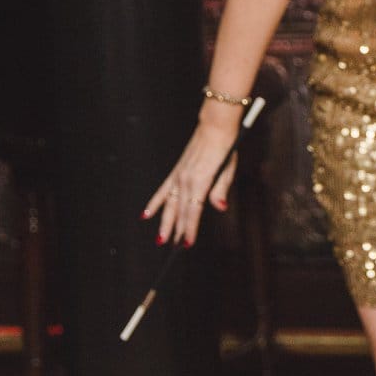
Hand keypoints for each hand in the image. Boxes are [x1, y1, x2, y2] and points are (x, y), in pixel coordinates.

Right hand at [142, 113, 240, 246]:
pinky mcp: (176, 171)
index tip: (188, 243)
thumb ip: (221, 189)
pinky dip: (154, 203)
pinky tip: (146, 214)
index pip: (194, 210)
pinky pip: (163, 190)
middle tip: (175, 248)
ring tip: (160, 238)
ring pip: (169, 204)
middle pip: (180, 210)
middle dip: (178, 230)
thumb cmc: (225, 147)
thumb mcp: (228, 169)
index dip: (190, 228)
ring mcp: (179, 175)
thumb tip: (220, 207)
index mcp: (201, 180)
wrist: (214, 126)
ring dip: (165, 222)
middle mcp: (187, 179)